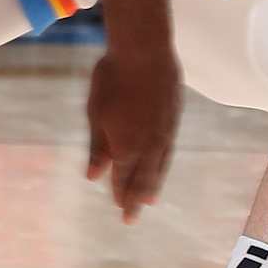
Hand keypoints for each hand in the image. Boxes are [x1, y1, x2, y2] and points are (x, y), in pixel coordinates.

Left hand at [84, 47, 180, 222]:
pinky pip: (168, 150)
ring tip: (150, 199)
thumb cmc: (112, 79)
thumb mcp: (95, 114)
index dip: (121, 196)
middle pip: (143, 178)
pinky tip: (162, 165)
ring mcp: (164, 133)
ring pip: (159, 166)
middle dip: (137, 198)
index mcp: (126, 146)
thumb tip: (93, 177)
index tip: (122, 212)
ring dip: (153, 184)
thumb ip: (98, 148)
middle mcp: (149, 145)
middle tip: (133, 216)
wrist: (144, 51)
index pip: (123, 179)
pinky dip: (163, 163)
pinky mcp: (173, 119)